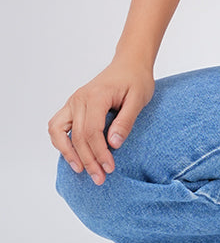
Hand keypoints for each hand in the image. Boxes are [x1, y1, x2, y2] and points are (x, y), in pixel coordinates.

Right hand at [48, 59, 154, 184]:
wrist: (129, 63)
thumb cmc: (136, 79)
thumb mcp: (139, 99)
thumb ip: (126, 121)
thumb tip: (113, 144)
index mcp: (96, 96)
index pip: (92, 132)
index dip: (99, 153)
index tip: (110, 168)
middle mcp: (79, 99)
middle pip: (77, 136)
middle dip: (88, 160)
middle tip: (100, 178)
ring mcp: (73, 101)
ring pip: (58, 131)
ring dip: (68, 153)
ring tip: (81, 170)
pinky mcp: (72, 105)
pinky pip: (57, 126)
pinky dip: (61, 142)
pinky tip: (73, 155)